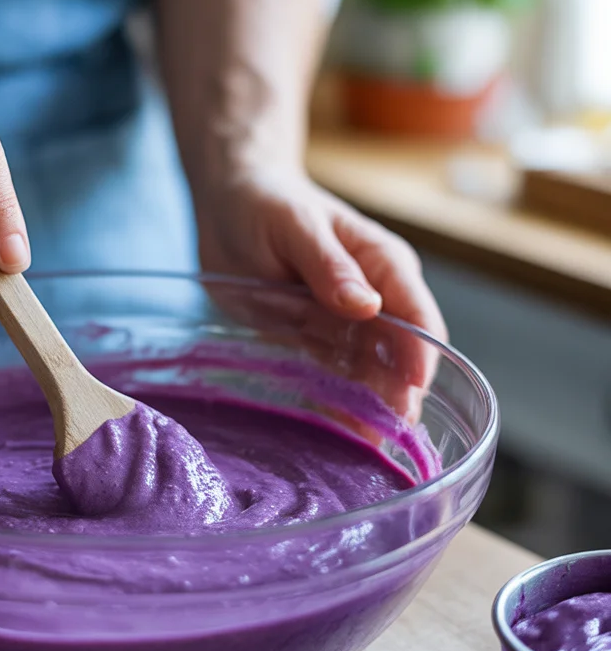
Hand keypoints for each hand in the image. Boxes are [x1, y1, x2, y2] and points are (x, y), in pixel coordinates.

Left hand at [195, 165, 447, 420]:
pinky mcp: (312, 338)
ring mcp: (342, 323)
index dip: (419, 355)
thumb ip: (329, 265)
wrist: (231, 201)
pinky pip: (329, 376)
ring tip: (364, 449)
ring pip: (366, 373)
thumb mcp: (294, 225)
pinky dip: (334, 403)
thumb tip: (366, 306)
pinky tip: (333, 433)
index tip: (412, 391)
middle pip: (397, 355)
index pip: (416, 316)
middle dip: (396, 394)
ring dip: (368, 407)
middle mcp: (372, 298)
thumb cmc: (267, 201)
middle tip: (386, 437)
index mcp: (382, 265)